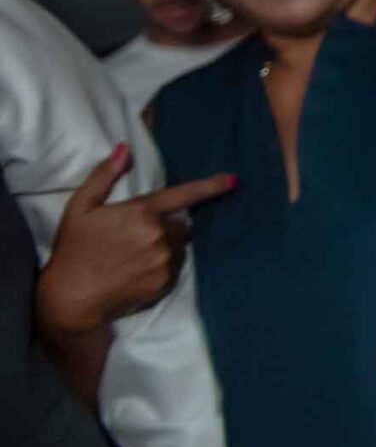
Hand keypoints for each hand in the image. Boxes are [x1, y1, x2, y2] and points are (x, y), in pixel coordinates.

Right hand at [35, 146, 233, 334]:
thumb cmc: (73, 249)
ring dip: (165, 246)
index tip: (234, 180)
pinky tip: (137, 271)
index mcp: (141, 212)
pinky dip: (163, 266)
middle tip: (133, 237)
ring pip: (178, 245)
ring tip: (133, 256)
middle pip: (179, 223)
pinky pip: (175, 266)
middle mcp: (159, 235)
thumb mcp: (80, 207)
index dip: (211, 186)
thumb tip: (124, 149)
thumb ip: (103, 175)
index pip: (183, 194)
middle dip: (164, 225)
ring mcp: (164, 260)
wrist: (71, 298)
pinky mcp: (165, 282)